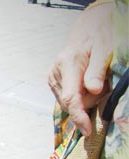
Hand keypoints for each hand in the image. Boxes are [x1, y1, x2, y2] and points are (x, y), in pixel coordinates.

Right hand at [47, 2, 112, 135]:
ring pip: (69, 102)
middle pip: (71, 102)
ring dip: (86, 99)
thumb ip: (98, 70)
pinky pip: (67, 98)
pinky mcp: (54, 81)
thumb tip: (94, 90)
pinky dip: (80, 96)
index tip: (87, 130)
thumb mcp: (105, 49)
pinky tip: (87, 84)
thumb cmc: (100, 36)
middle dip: (89, 103)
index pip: (71, 97)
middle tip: (105, 87)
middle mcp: (55, 73)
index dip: (79, 116)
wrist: (88, 28)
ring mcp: (53, 78)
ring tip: (97, 82)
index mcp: (67, 64)